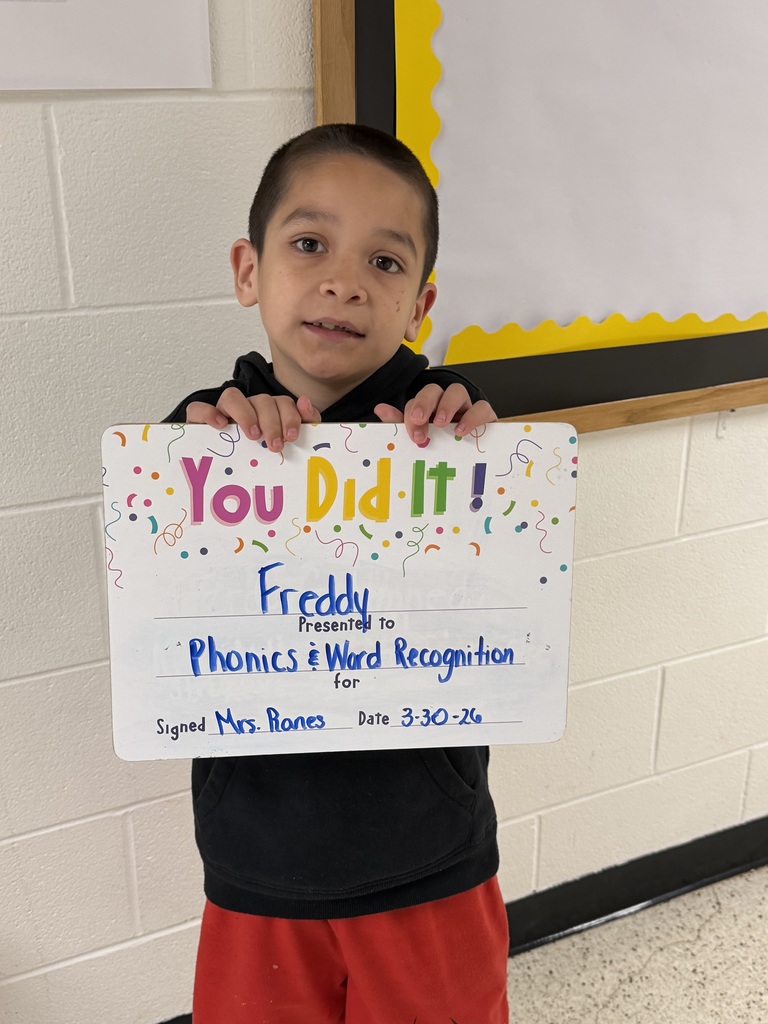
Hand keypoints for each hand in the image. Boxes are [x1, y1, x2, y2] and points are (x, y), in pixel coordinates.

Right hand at [185, 388, 320, 450]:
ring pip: (232, 396)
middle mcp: (247, 408)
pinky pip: (198, 408)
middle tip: (275, 445)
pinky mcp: (199, 422)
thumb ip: (303, 424)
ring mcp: (223, 413)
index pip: (282, 402)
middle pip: (261, 400)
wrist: (223, 480)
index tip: (291, 436)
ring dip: (246, 414)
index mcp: (269, 413)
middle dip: (271, 421)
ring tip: (253, 435)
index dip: (289, 416)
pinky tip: (221, 426)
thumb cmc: (259, 461)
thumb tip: (305, 402)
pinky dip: (209, 413)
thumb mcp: (283, 446)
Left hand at [374, 383, 496, 443]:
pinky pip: (482, 408)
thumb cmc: (442, 449)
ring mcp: (466, 408)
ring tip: (442, 425)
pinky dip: (473, 416)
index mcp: (428, 409)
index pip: (417, 400)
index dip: (413, 411)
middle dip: (425, 403)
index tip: (413, 431)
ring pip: (457, 392)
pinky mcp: (485, 418)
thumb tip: (380, 409)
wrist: (470, 463)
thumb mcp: (420, 439)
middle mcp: (446, 404)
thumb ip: (400, 425)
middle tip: (420, 421)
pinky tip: (463, 431)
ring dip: (447, 405)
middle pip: (434, 390)